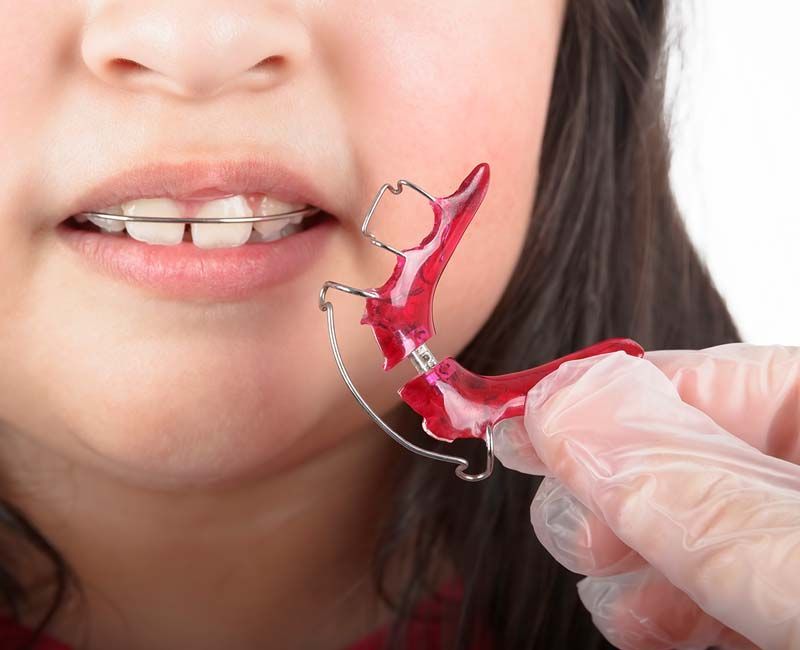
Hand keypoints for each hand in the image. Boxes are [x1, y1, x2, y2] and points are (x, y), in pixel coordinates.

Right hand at [493, 343, 799, 649]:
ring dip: (618, 556)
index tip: (521, 424)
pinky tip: (642, 620)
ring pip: (667, 522)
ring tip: (614, 580)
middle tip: (585, 527)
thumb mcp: (792, 557)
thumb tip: (563, 402)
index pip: (696, 375)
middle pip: (666, 450)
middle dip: (605, 489)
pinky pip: (694, 588)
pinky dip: (652, 605)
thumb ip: (678, 479)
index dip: (598, 394)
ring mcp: (786, 543)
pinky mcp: (775, 608)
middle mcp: (797, 474)